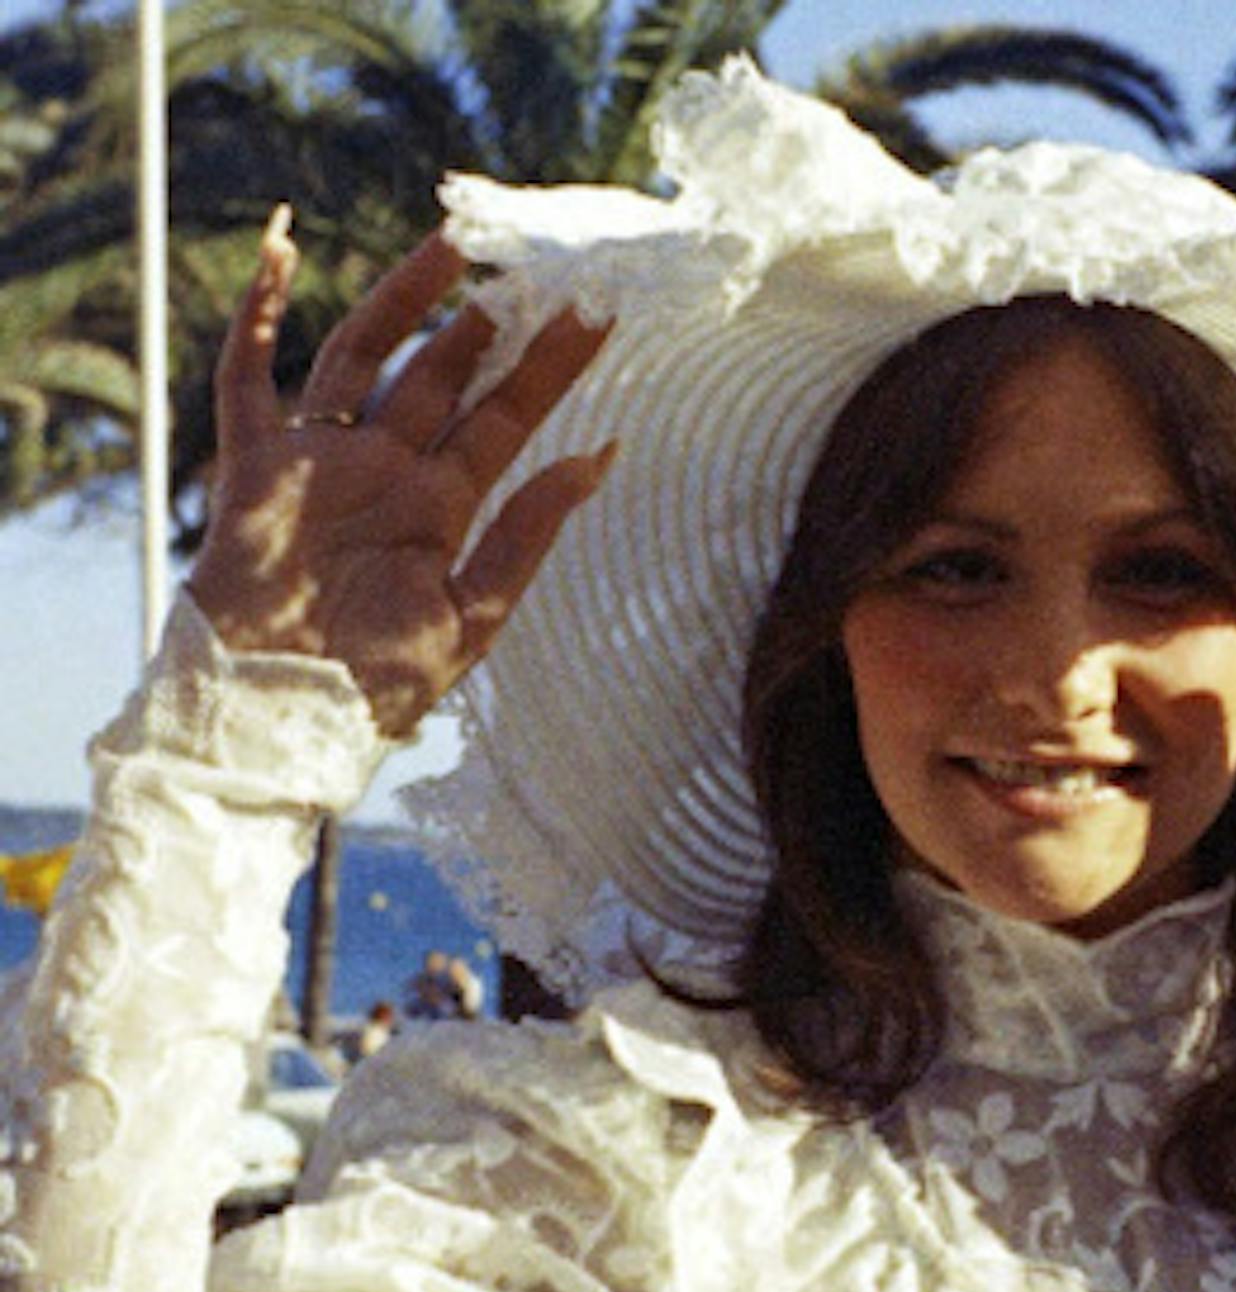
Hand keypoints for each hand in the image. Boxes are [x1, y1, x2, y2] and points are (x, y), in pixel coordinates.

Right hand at [187, 207, 612, 735]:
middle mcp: (387, 470)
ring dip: (403, 298)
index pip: (508, 418)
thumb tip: (603, 455)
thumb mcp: (474, 614)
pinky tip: (280, 249)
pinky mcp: (256, 465)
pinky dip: (257, 314)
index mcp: (443, 506)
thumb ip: (531, 532)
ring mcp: (322, 460)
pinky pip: (249, 376)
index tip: (597, 312)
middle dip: (487, 323)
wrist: (283, 719)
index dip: (551, 366)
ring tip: (452, 245)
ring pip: (365, 355)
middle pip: (444, 376)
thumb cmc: (377, 684)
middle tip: (533, 263)